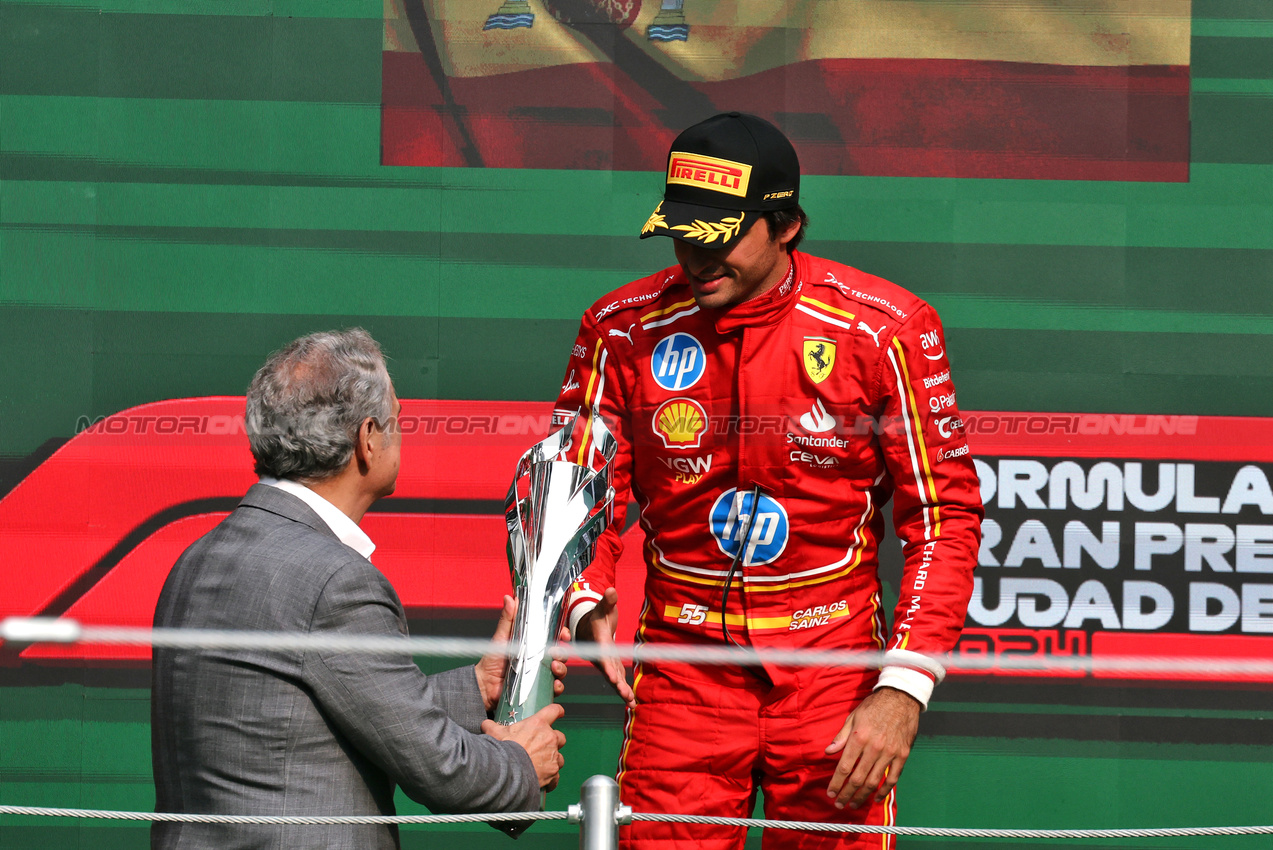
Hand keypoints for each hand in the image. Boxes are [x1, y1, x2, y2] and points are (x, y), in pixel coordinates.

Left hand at [475, 596, 570, 711]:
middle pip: (559, 654)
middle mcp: (538, 659)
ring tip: (554, 668)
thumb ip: (508, 619)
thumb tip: (510, 598)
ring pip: (560, 670)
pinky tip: (554, 684)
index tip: (564, 634)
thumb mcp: (501, 637)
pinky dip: (557, 686)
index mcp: (532, 644)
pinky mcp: (538, 689)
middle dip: (562, 653)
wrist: (484, 685)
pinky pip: (554, 688)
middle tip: (556, 652)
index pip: (552, 637)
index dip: (561, 634)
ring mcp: (539, 674)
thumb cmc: (492, 660)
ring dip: (562, 669)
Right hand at [482, 704, 566, 790]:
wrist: (508, 772)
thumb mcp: (495, 734)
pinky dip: (551, 778)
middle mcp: (549, 738)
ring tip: (541, 765)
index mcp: (538, 724)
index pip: (553, 711)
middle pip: (560, 737)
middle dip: (554, 741)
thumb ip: (492, 727)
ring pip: (559, 757)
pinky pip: (556, 775)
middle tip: (543, 747)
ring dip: (553, 760)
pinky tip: (543, 780)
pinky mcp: (553, 772)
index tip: (559, 712)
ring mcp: (553, 755)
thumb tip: (486, 724)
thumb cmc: (504, 750)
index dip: (557, 711)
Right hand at [575, 587, 634, 707]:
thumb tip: (612, 590)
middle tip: (626, 696)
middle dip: (617, 684)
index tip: (612, 678)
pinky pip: (617, 679)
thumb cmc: (597, 615)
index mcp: (599, 642)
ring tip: (632, 703)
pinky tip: (633, 702)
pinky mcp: (610, 666)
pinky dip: (623, 690)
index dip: (607, 667)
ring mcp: (605, 662)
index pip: (603, 656)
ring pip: (613, 678)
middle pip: (609, 671)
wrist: (588, 626)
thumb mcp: (603, 607)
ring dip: (622, 690)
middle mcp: (600, 655)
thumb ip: (608, 601)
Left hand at [824, 687, 920, 809]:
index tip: (831, 793)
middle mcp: (874, 747)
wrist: (901, 697)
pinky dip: (884, 791)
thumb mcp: (853, 717)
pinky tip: (876, 798)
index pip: (844, 767)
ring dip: (863, 796)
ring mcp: (890, 752)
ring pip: (874, 781)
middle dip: (847, 794)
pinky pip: (893, 778)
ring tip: (854, 804)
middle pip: (858, 778)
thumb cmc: (874, 707)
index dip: (836, 783)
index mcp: (859, 737)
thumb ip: (841, 737)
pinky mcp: (902, 755)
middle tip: (840, 804)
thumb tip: (828, 752)